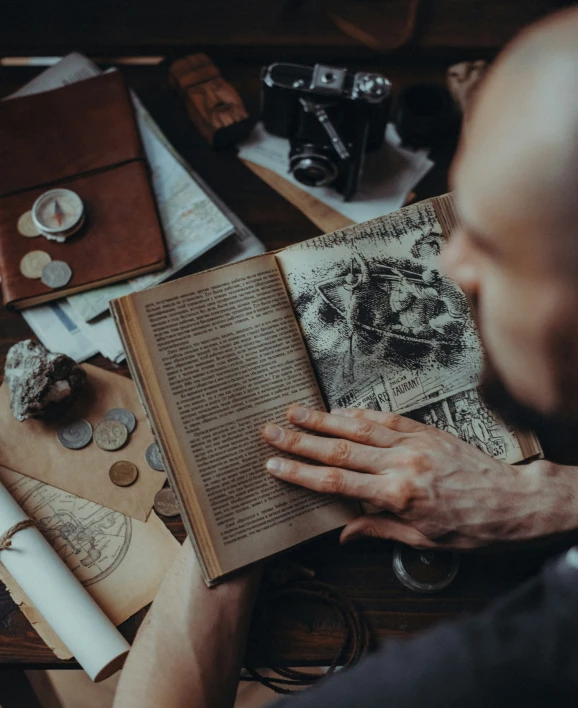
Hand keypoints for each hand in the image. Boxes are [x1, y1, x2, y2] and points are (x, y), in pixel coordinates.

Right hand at [262, 407, 573, 548]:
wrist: (513, 501)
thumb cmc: (471, 527)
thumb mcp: (424, 539)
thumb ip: (379, 530)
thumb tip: (343, 533)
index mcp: (397, 496)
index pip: (337, 483)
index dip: (301, 474)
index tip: (274, 465)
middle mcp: (401, 464)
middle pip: (339, 451)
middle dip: (300, 440)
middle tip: (271, 429)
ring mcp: (413, 443)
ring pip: (358, 429)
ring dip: (323, 420)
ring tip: (294, 412)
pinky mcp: (426, 430)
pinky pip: (386, 419)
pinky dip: (360, 414)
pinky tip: (340, 410)